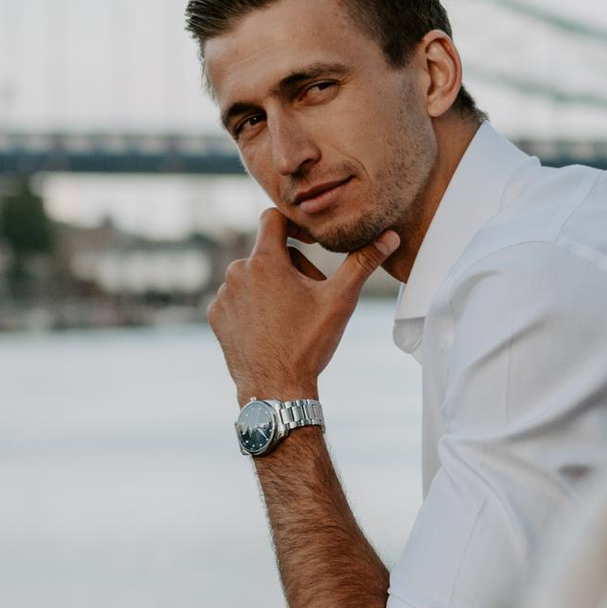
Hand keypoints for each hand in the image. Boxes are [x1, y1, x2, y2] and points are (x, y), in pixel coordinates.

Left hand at [207, 209, 395, 402]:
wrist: (276, 389)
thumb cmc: (308, 343)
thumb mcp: (340, 300)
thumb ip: (362, 263)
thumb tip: (390, 237)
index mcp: (265, 260)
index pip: (273, 218)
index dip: (294, 225)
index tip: (310, 241)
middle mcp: (237, 272)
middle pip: (268, 252)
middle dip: (290, 267)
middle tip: (310, 297)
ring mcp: (223, 295)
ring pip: (252, 276)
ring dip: (271, 287)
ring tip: (290, 316)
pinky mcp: (216, 316)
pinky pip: (237, 298)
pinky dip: (253, 306)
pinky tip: (270, 328)